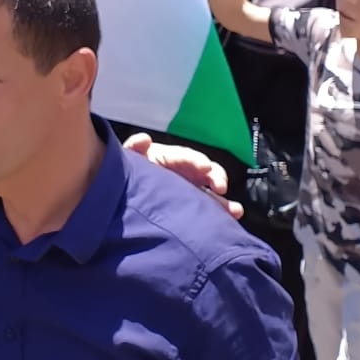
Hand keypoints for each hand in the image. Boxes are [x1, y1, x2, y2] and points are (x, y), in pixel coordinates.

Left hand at [124, 131, 240, 219]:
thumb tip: (143, 139)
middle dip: (215, 178)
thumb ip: (135, 148)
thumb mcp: (130, 157)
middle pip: (206, 172)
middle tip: (221, 187)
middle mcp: (186, 173)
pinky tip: (230, 220)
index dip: (196, 161)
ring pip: (211, 194)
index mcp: (171, 159)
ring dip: (223, 201)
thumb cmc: (132, 170)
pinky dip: (220, 215)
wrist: (124, 193)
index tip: (205, 167)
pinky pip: (208, 210)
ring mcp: (190, 190)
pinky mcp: (192, 207)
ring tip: (234, 210)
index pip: (187, 157)